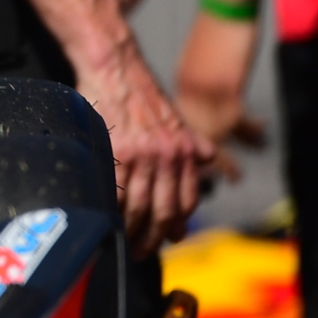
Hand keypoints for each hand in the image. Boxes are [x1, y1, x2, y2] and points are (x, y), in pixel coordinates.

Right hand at [76, 38, 214, 255]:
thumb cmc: (140, 91)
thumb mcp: (175, 117)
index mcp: (184, 150)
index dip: (178, 224)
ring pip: (139, 206)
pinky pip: (115, 192)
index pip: (186, 199)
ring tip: (124, 244)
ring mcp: (141, 155)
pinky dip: (112, 213)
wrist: (115, 65)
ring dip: (132, 231)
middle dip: (153, 236)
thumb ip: (191, 142)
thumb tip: (210, 159)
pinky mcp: (115, 151)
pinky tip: (107, 222)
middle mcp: (167, 155)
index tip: (168, 238)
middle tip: (143, 252)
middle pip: (163, 210)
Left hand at [175, 11, 268, 182]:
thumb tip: (208, 108)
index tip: (195, 172)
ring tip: (237, 176)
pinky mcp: (227, 87)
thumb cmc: (216, 27)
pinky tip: (259, 137)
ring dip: (227, 160)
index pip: (177, 131)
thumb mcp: (201, 61)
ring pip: (212, 138)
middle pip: (189, 141)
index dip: (186, 154)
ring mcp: (206, 92)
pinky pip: (235, 124)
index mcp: (179, 86)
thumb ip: (199, 86)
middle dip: (203, 165)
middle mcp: (188, 92)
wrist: (225, 0)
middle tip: (217, 181)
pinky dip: (248, 135)